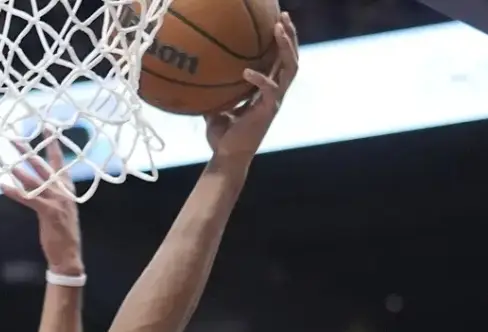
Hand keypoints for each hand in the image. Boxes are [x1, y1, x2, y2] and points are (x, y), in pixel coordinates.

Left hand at [0, 139, 83, 276]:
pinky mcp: (48, 213)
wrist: (68, 255)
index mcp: (67, 188)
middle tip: (16, 140)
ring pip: (36, 181)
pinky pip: (29, 199)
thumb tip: (34, 181)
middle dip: (30, 152)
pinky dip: (15, 192)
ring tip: (6, 162)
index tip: (48, 129)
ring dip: (19, 171)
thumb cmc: (62, 232)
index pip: (60, 162)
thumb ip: (49, 193)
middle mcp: (63, 191)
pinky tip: (3, 187)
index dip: (53, 145)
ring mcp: (57, 201)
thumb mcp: (59, 208)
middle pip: (45, 167)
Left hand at [205, 11, 298, 160]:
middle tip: (283, 16)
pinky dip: (260, 79)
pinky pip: (269, 89)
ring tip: (279, 29)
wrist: (227, 158)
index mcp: (266, 90)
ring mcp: (274, 101)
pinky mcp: (268, 111)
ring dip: (286, 47)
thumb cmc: (222, 136)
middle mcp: (275, 92)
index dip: (281, 41)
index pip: (279, 60)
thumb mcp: (215, 107)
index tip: (275, 21)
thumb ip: (214, 90)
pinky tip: (246, 72)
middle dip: (290, 36)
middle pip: (291, 58)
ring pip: (290, 68)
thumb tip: (195, 74)